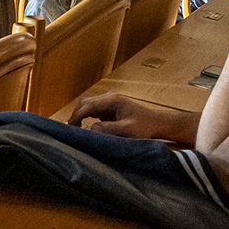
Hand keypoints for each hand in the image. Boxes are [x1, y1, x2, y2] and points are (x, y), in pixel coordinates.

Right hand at [65, 92, 194, 142]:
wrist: (157, 123)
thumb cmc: (145, 126)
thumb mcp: (128, 130)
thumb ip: (109, 129)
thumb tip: (90, 129)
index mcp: (112, 100)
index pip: (88, 105)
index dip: (77, 116)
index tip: (70, 128)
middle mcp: (109, 98)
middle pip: (85, 102)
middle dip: (76, 114)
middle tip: (70, 130)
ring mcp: (109, 102)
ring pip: (88, 105)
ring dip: (80, 115)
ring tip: (74, 129)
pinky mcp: (110, 109)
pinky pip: (93, 110)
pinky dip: (85, 116)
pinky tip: (83, 127)